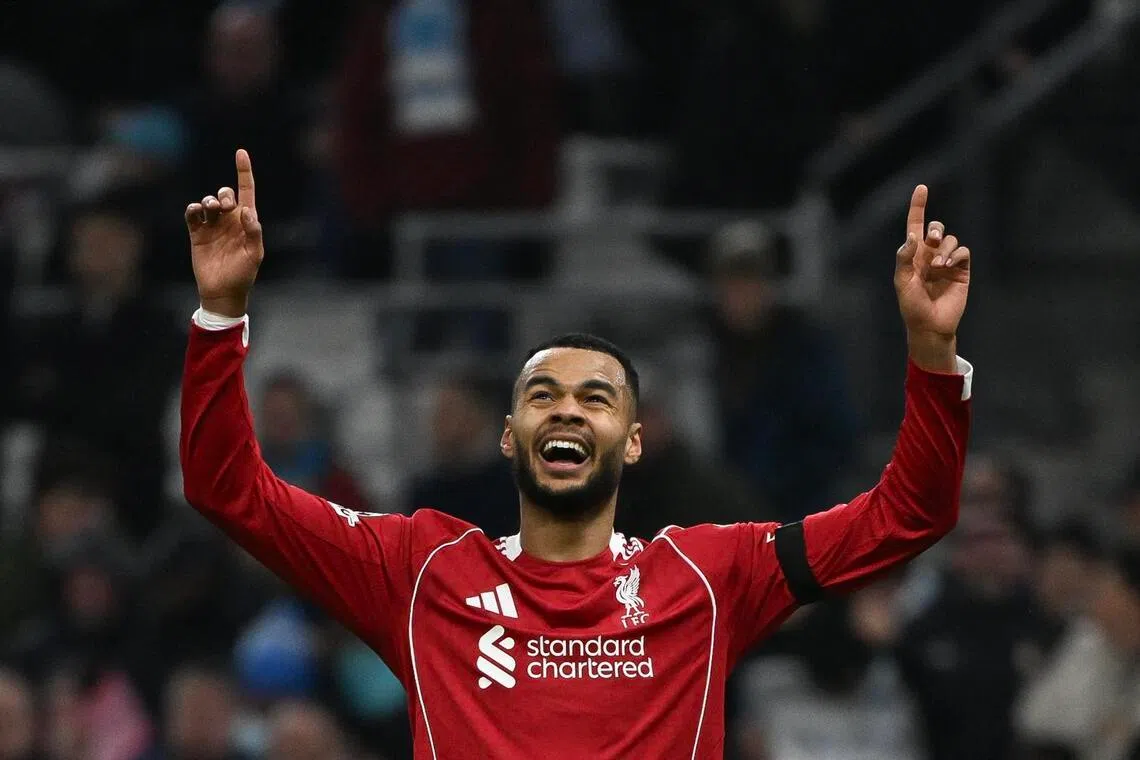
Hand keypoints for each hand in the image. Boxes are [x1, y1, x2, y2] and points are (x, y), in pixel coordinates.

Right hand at [184, 149, 263, 317]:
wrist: (222, 291)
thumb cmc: (243, 274)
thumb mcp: (255, 254)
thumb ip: (253, 231)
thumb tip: (246, 211)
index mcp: (246, 222)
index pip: (246, 191)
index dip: (244, 172)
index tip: (241, 152)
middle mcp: (229, 220)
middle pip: (226, 194)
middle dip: (225, 194)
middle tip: (224, 206)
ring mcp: (212, 226)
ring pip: (208, 202)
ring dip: (209, 201)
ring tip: (211, 209)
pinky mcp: (197, 233)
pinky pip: (193, 214)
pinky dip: (193, 208)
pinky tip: (197, 211)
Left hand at [895, 185, 970, 370]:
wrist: (930, 325)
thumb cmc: (912, 306)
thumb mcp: (902, 282)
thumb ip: (904, 258)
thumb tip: (914, 236)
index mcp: (913, 255)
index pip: (915, 225)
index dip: (918, 206)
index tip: (921, 188)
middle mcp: (930, 255)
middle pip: (937, 228)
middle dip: (936, 229)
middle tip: (933, 238)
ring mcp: (947, 262)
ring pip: (951, 240)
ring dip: (944, 249)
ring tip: (938, 266)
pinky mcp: (962, 270)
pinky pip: (963, 252)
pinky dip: (956, 255)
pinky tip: (947, 267)